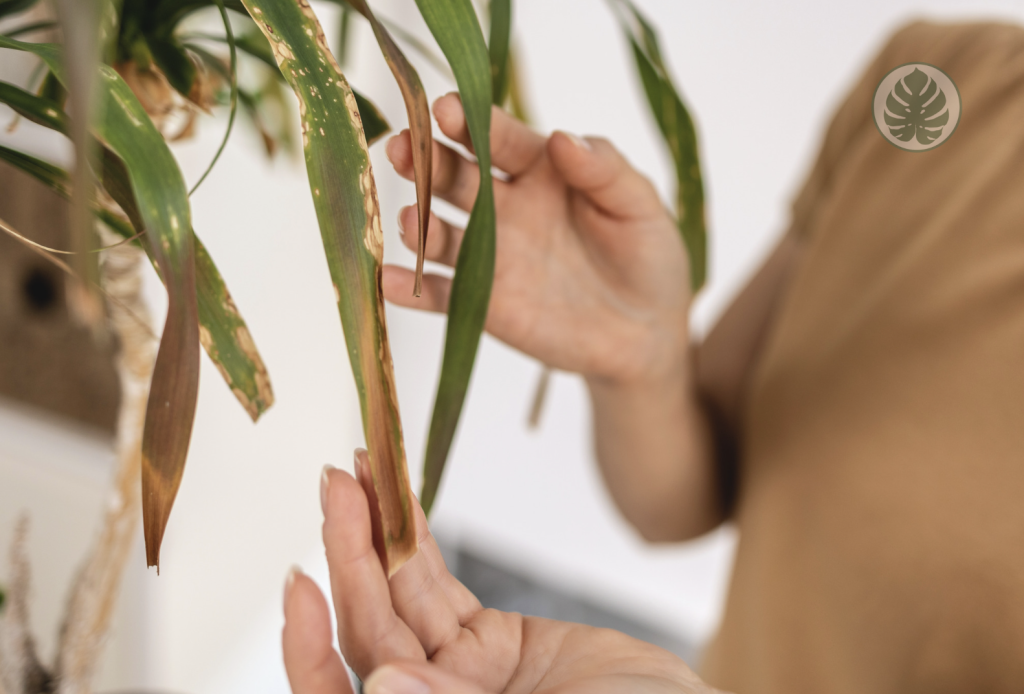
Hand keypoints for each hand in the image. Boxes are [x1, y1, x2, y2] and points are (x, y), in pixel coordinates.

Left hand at [282, 450, 723, 693]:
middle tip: (338, 485)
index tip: (301, 586)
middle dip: (348, 556)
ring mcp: (461, 679)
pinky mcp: (490, 644)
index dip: (309, 649)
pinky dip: (418, 543)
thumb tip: (381, 685)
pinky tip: (398, 504)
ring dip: (377, 535)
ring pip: (401, 600)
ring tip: (364, 470)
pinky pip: (439, 589)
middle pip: (369, 632)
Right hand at [383, 94, 691, 385]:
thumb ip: (605, 171)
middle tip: (403, 148)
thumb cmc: (649, 258)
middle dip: (426, 160)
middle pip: (456, 177)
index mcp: (541, 170)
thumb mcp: (641, 207)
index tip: (446, 108)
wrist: (648, 335)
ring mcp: (490, 257)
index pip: (499, 138)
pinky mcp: (483, 305)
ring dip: (420, 225)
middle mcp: (505, 207)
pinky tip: (390, 282)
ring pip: (441, 233)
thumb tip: (563, 138)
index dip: (472, 122)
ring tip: (414, 220)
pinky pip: (440, 295)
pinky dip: (411, 290)